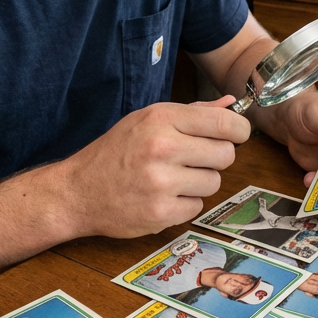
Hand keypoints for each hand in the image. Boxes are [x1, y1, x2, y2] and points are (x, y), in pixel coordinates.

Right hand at [62, 96, 249, 237]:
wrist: (78, 191)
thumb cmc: (116, 151)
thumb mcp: (147, 120)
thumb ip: (192, 112)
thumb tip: (231, 104)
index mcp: (161, 119)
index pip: (224, 123)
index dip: (239, 129)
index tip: (237, 134)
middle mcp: (162, 148)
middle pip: (225, 154)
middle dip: (216, 157)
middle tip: (195, 158)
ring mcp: (161, 183)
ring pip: (214, 182)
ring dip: (200, 181)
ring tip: (173, 177)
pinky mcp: (160, 213)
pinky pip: (197, 206)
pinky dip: (184, 203)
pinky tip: (162, 196)